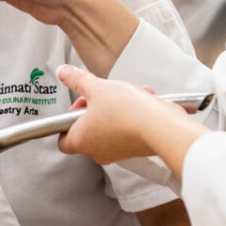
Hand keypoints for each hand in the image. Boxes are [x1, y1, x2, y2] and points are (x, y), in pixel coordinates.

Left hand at [53, 65, 188, 164]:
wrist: (162, 127)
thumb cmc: (128, 112)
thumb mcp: (98, 88)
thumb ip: (78, 80)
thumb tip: (64, 73)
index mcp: (81, 140)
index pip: (62, 138)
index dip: (68, 119)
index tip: (80, 103)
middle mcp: (97, 151)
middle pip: (89, 127)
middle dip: (98, 106)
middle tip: (104, 94)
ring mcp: (117, 152)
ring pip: (111, 124)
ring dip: (118, 106)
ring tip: (129, 93)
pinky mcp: (136, 148)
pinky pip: (129, 128)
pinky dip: (134, 113)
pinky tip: (143, 100)